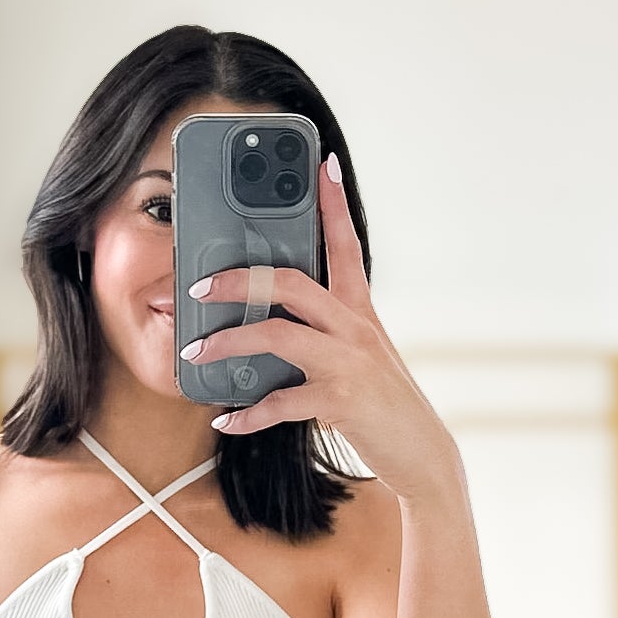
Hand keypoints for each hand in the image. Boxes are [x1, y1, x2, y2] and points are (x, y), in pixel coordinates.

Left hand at [181, 152, 463, 502]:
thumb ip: (324, 335)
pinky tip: (227, 421)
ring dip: (229, 343)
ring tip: (196, 352)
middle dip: (240, 279)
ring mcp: (348, 362)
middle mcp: (354, 327)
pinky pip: (281, 402)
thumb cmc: (383, 404)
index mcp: (359, 311)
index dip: (333, 203)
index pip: (346, 244)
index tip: (321, 165)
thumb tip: (269, 328)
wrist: (421, 452)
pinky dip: (249, 414)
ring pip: (277, 335)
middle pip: (292, 282)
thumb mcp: (360, 357)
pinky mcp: (341, 400)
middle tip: (198, 286)